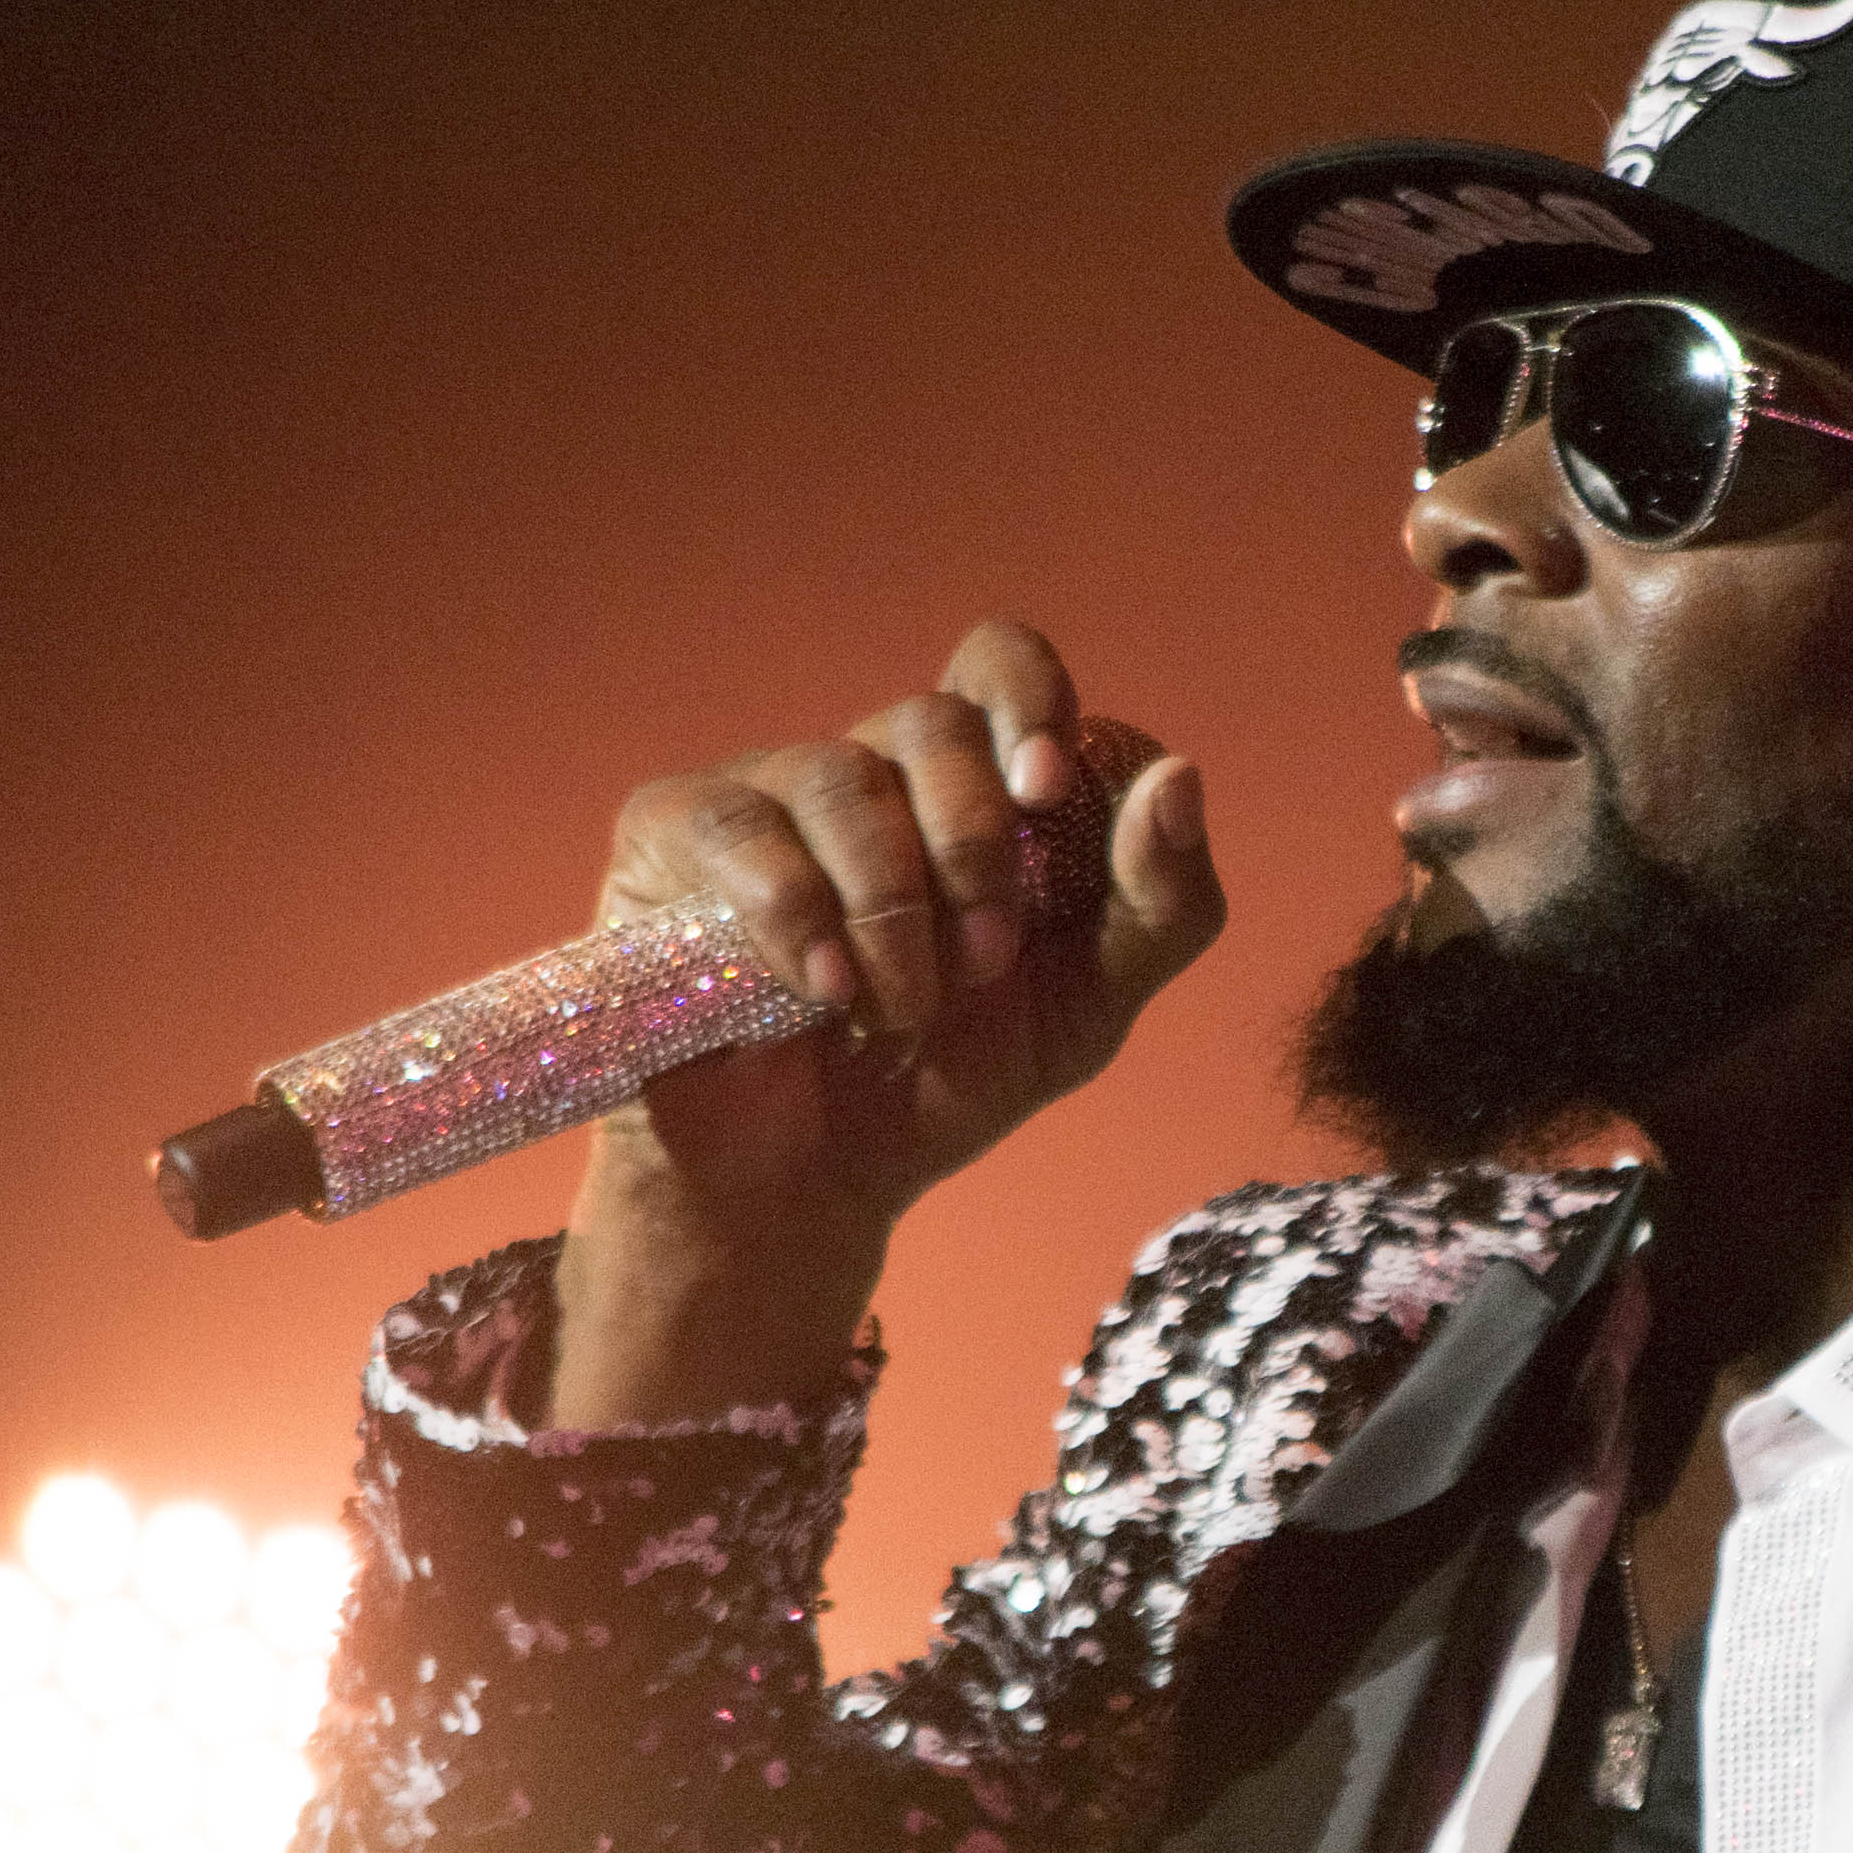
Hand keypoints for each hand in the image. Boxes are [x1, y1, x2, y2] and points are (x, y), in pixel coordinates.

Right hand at [547, 623, 1221, 1425]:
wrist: (811, 1184)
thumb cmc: (947, 1077)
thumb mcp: (1089, 1008)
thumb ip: (1165, 901)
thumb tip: (1179, 775)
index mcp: (973, 783)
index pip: (1005, 668)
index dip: (1038, 711)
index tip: (1051, 799)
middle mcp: (871, 768)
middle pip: (935, 716)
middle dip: (977, 843)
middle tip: (981, 959)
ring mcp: (768, 793)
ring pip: (845, 777)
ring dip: (896, 909)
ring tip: (899, 1008)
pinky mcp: (674, 834)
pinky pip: (741, 828)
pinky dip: (797, 915)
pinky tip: (818, 989)